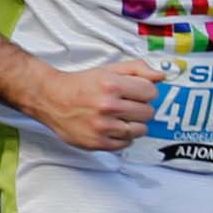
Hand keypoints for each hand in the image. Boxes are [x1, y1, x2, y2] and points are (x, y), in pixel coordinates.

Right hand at [27, 60, 163, 150]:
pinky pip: (126, 144)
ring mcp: (102, 127)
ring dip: (133, 123)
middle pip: (148, 112)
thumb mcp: (109, 69)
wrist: (51, 99)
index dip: (145, 91)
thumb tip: (161, 76)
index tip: (137, 91)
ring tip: (119, 116)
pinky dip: (122, 136)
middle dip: (140, 107)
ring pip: (140, 130)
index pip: (151, 92)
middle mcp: (107, 106)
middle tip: (126, 104)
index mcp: (111, 85)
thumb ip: (137, 69)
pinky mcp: (97, 143)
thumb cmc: (80, 85)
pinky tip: (112, 126)